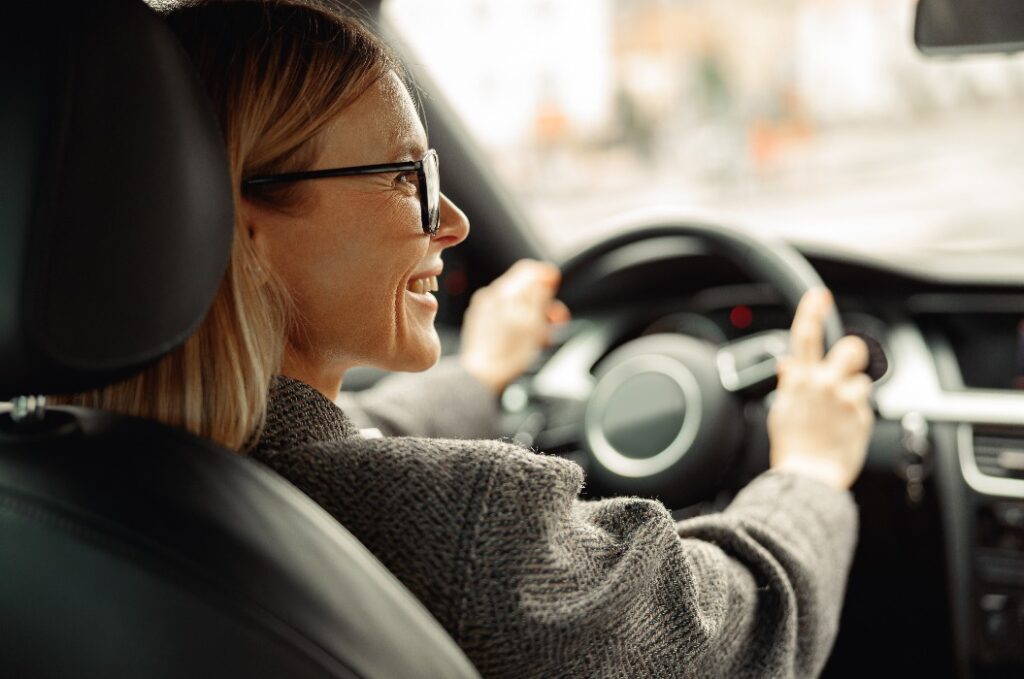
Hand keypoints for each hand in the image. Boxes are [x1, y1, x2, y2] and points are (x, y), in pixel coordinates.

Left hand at [459, 259, 570, 393]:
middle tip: (555, 320)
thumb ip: (539, 294)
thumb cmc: (508, 354)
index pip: (529, 270)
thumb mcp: (534, 322)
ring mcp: (483, 309)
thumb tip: (546, 274)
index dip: (547, 279)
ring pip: (516, 302)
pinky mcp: (480, 322)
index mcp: (504, 293)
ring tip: (541, 335)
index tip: (556, 291)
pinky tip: (524, 338)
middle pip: (523, 287)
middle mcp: (490, 296)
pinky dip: (518, 321)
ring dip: (533, 314)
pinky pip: (504, 314)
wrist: (482, 376)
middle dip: (542, 301)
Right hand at [767, 288, 873, 489]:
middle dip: (853, 353)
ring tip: (840, 416)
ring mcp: (845, 400)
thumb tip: (789, 365)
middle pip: (850, 348)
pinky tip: (844, 431)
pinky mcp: (863, 416)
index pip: (805, 336)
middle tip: (848, 366)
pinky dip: (857, 417)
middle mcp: (823, 384)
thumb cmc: (791, 447)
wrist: (807, 477)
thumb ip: (789, 384)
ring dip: (853, 395)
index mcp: (800, 380)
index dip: (812, 312)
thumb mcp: (781, 411)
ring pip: (861, 382)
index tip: (819, 296)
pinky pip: (865, 408)